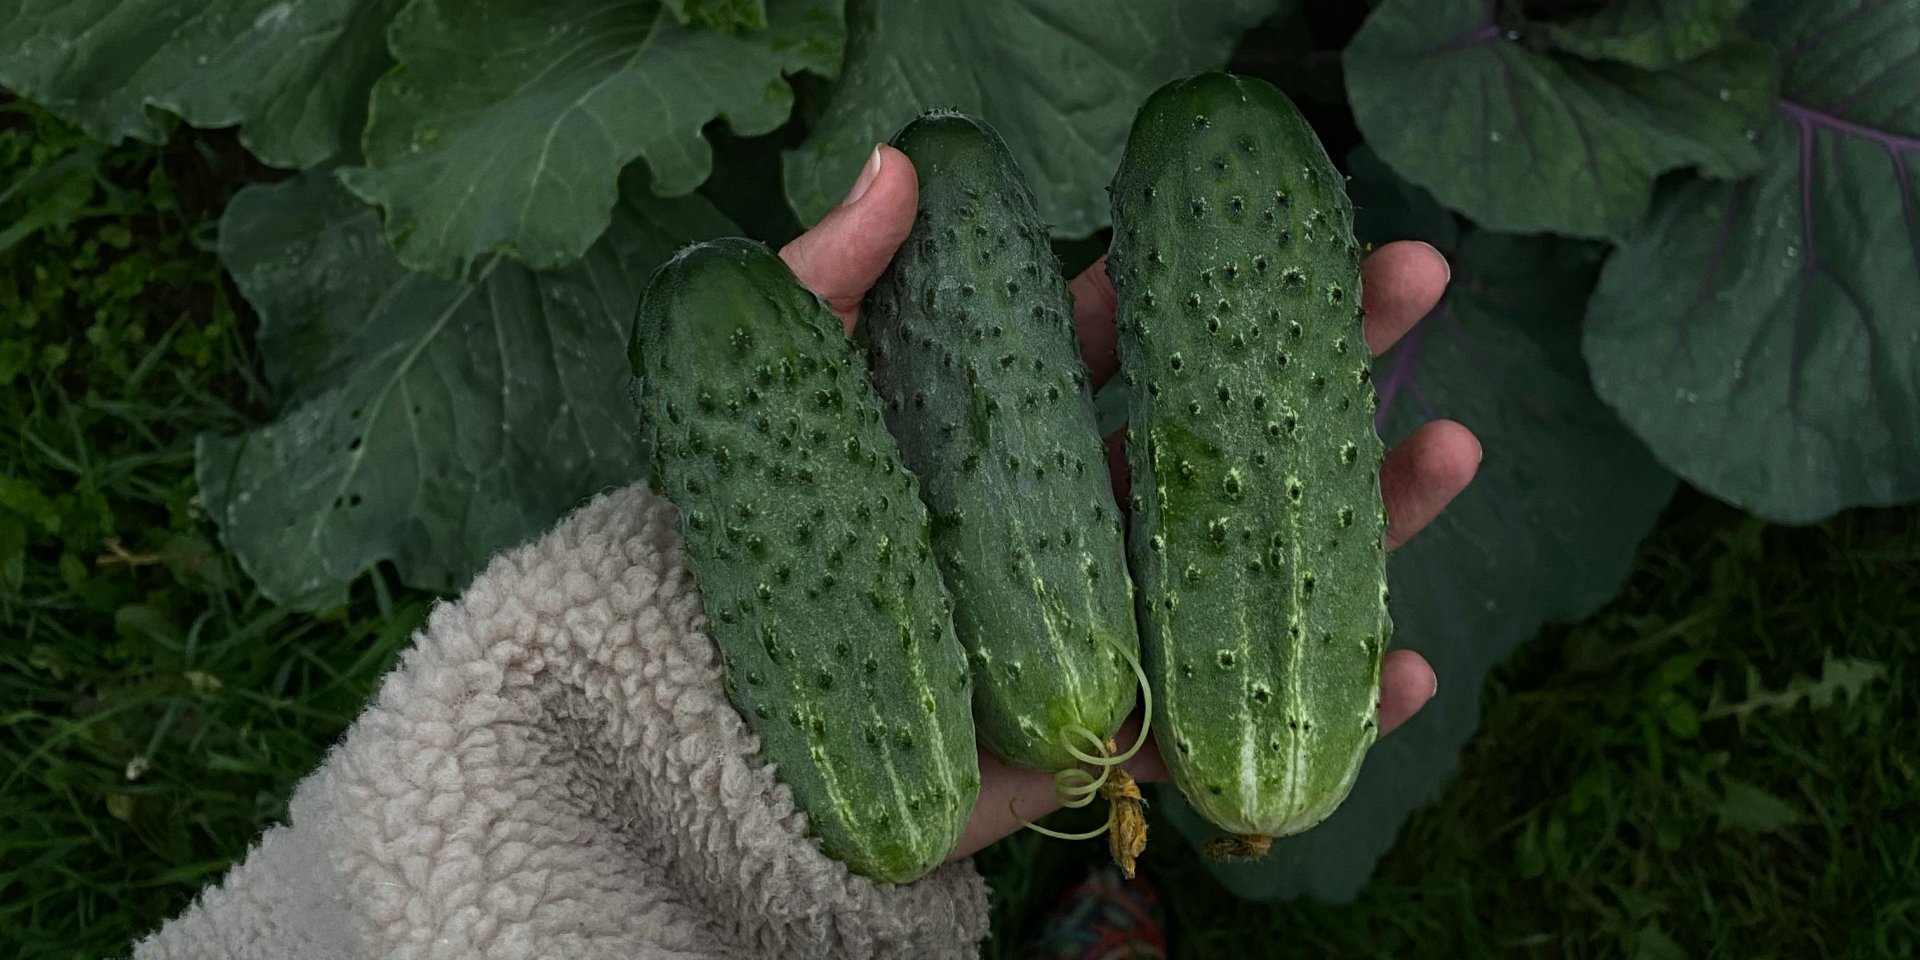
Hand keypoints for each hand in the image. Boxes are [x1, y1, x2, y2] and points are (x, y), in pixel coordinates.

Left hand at [779, 145, 1480, 861]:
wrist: (698, 726)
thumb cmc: (740, 547)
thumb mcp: (778, 401)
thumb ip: (828, 285)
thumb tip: (903, 165)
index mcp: (1003, 435)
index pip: (1129, 344)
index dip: (1217, 282)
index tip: (1309, 220)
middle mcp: (1067, 524)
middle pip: (1219, 441)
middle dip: (1326, 365)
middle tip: (1420, 289)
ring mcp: (1094, 629)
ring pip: (1250, 571)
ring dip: (1360, 518)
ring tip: (1449, 454)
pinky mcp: (1096, 736)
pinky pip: (1221, 722)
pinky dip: (1320, 708)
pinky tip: (1410, 672)